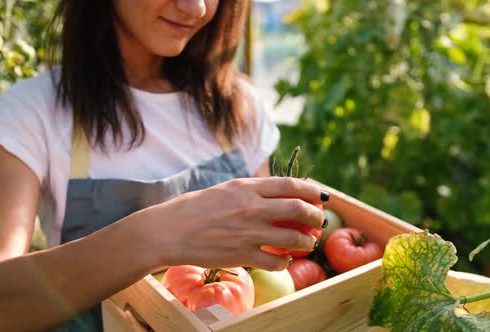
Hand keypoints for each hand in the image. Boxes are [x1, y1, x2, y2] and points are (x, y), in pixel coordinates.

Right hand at [146, 177, 327, 270]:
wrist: (167, 231)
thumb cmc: (192, 209)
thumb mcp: (224, 191)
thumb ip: (250, 192)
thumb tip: (276, 196)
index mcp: (246, 187)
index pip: (291, 184)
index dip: (312, 190)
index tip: (322, 196)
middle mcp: (252, 207)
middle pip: (298, 209)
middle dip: (315, 217)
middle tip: (319, 222)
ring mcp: (248, 232)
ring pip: (293, 238)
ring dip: (306, 242)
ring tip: (306, 244)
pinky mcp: (241, 255)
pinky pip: (276, 262)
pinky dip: (285, 262)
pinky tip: (284, 261)